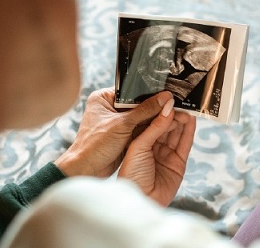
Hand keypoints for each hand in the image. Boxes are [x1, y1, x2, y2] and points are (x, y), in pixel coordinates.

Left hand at [55, 88, 174, 177]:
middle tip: (174, 104)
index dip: (149, 92)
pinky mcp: (122, 134)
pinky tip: (165, 127)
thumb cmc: (94, 145)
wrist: (86, 170)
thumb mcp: (122, 124)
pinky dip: (150, 129)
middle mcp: (110, 107)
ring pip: (141, 117)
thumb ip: (145, 110)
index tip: (167, 92)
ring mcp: (117, 122)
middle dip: (154, 106)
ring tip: (174, 114)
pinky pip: (140, 128)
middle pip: (138, 103)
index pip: (132, 90)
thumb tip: (165, 98)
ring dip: (154, 118)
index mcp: (104, 98)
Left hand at [118, 104, 195, 206]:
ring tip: (187, 108)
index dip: (157, 106)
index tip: (166, 95)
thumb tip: (168, 106)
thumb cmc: (130, 174)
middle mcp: (149, 145)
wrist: (137, 200)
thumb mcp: (137, 144)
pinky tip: (191, 120)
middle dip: (171, 112)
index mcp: (134, 138)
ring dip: (180, 120)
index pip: (148, 117)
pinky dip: (188, 132)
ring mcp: (163, 154)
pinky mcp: (176, 163)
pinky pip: (184, 144)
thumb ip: (153, 125)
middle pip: (163, 124)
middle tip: (180, 100)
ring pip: (174, 132)